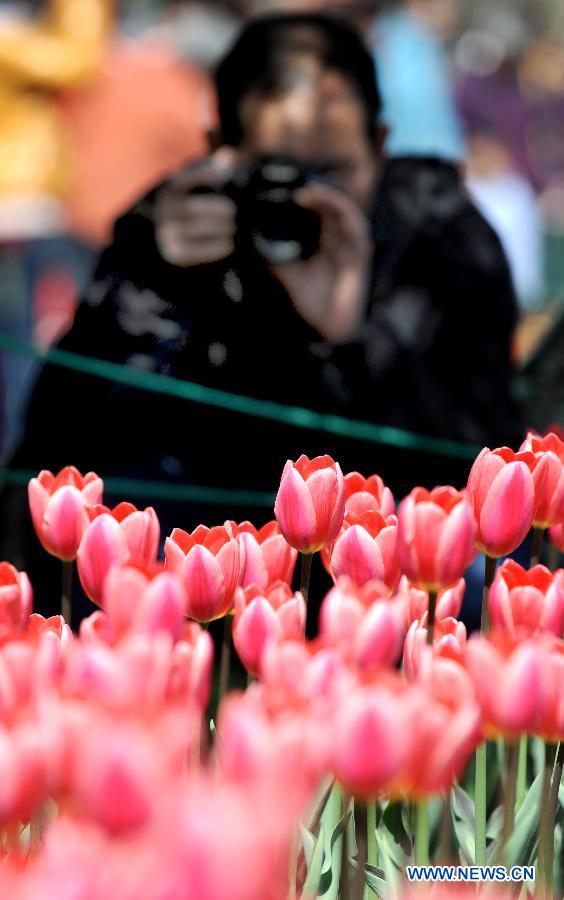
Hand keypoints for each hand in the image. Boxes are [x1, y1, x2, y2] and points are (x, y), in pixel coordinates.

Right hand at [155, 148, 237, 267]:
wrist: (162, 241)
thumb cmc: (185, 209)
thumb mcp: (191, 189)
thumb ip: (209, 170)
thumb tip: (229, 154)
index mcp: (169, 191)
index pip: (184, 180)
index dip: (203, 175)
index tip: (223, 176)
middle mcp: (164, 211)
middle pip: (192, 208)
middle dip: (217, 210)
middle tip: (233, 212)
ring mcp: (167, 233)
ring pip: (196, 229)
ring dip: (219, 228)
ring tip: (233, 227)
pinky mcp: (174, 253)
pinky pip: (196, 251)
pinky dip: (215, 248)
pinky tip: (228, 245)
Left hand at [273, 183, 371, 343]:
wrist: (327, 328)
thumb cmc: (312, 301)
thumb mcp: (287, 273)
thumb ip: (274, 256)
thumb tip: (253, 237)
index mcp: (325, 242)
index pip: (320, 211)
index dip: (309, 198)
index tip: (289, 192)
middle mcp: (340, 241)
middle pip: (333, 207)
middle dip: (318, 194)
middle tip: (299, 190)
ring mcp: (352, 248)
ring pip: (346, 213)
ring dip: (331, 200)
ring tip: (313, 193)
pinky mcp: (360, 258)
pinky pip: (358, 231)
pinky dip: (347, 217)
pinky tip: (334, 208)